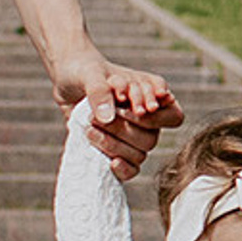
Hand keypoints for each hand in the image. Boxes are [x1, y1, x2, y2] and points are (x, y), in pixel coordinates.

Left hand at [54, 53, 180, 176]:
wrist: (67, 82)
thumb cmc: (85, 72)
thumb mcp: (90, 74)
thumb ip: (100, 91)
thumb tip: (108, 117)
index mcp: (152, 96)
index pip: (173, 116)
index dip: (157, 118)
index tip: (137, 110)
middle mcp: (147, 118)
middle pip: (151, 138)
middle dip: (123, 129)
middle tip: (97, 118)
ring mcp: (132, 136)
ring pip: (139, 154)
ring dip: (114, 145)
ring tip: (90, 129)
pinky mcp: (117, 150)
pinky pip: (131, 168)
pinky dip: (122, 168)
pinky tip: (110, 162)